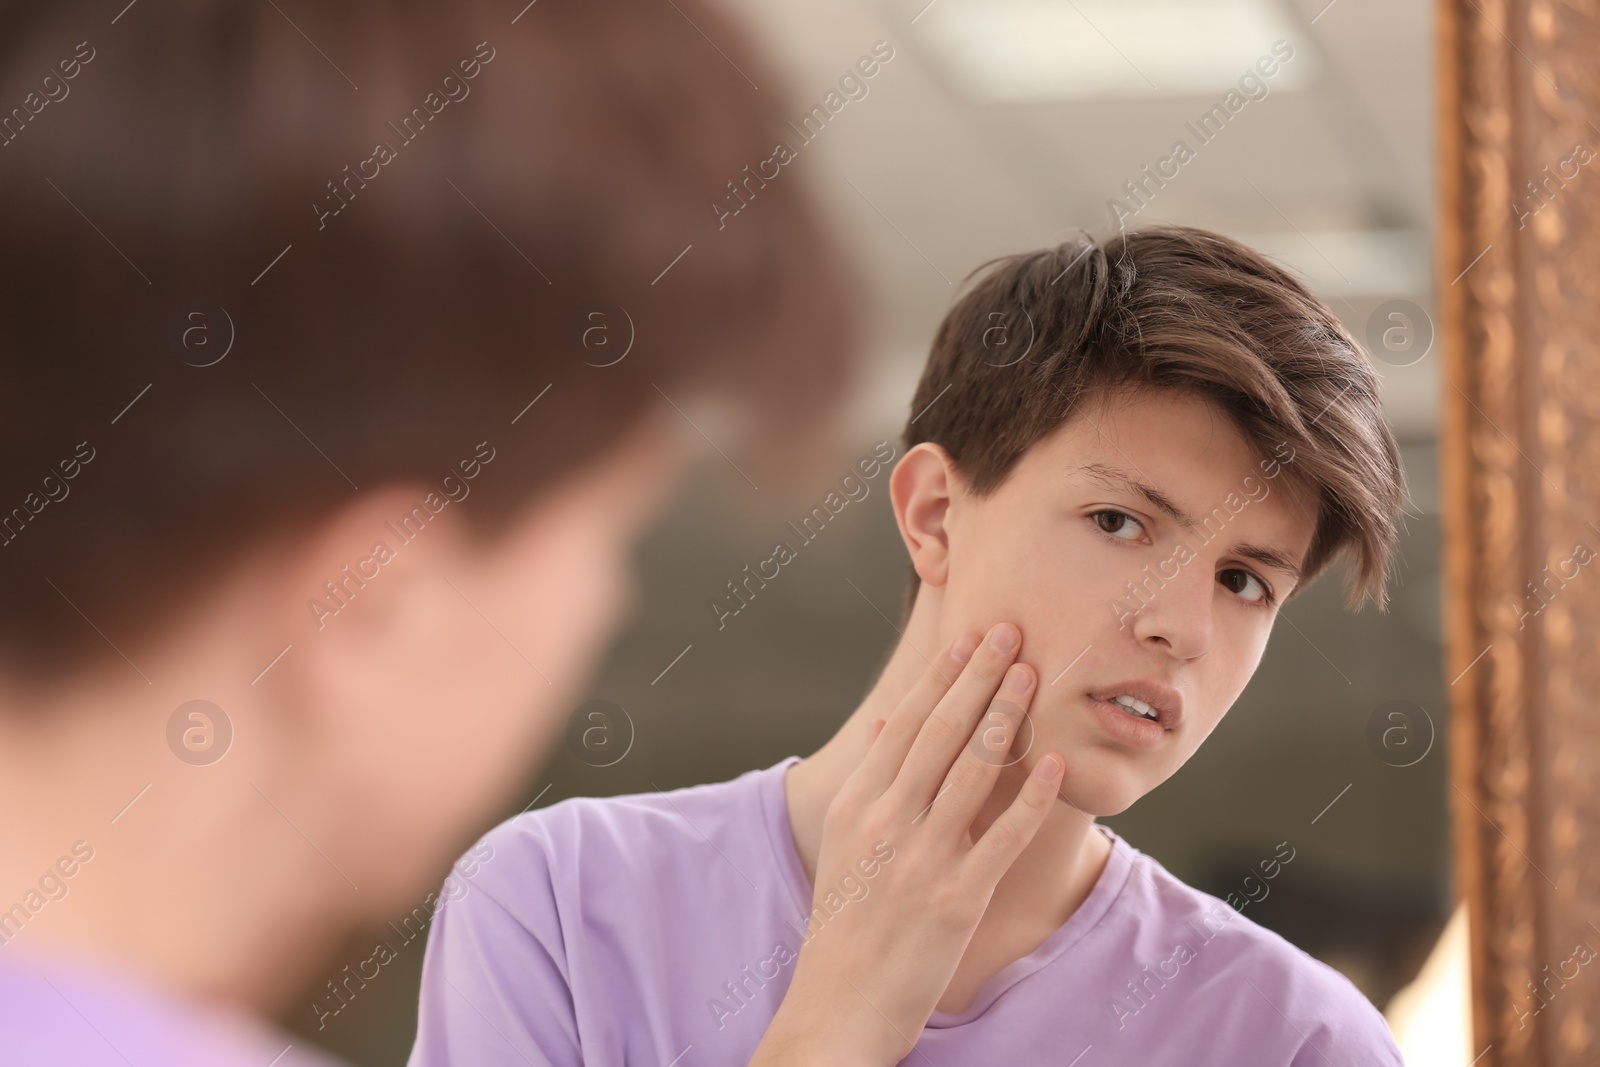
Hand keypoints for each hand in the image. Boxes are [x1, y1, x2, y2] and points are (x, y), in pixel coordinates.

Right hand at [750, 623, 1061, 1066]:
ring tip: (1033, 675)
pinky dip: (1030, 797)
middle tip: (1010, 631)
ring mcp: (921, 861)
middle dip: (978, 678)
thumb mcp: (845, 847)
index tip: (969, 638)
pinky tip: (1055, 763)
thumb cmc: (845, 927)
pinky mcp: (955, 900)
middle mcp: (887, 823)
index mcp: (858, 806)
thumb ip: (871, 785)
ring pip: (971, 772)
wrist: (836, 1009)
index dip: (942, 678)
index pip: (907, 725)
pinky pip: (1002, 839)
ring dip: (1006, 717)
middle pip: (941, 734)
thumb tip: (892, 724)